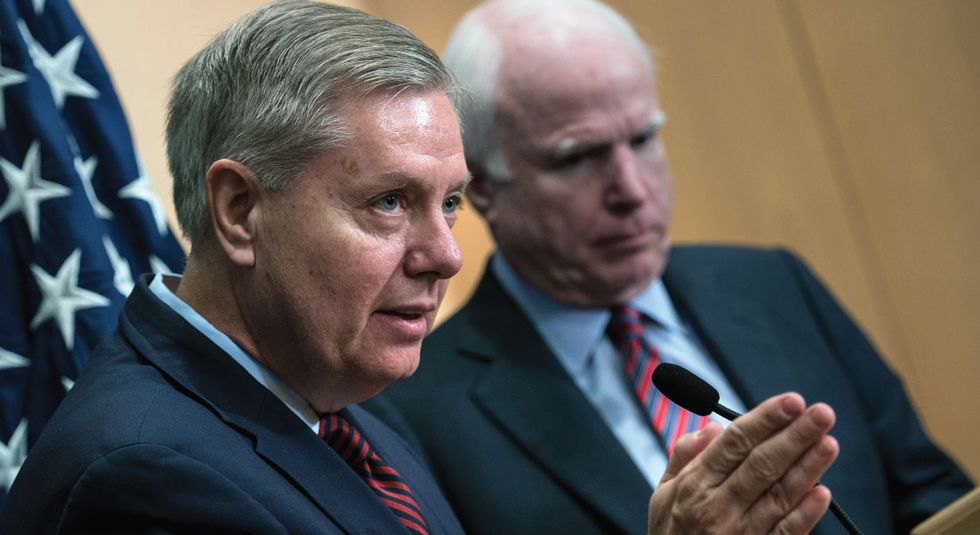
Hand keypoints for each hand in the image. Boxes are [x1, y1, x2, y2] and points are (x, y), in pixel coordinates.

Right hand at [647, 393, 838, 533]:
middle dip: (794, 436)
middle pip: (762, 464)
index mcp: (694, 485)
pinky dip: (806, 514)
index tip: (790, 401)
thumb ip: (684, 457)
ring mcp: (740, 533)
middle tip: (821, 413)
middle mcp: (717, 507)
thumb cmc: (671, 534)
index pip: (734, 443)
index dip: (765, 419)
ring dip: (807, 467)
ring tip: (829, 442)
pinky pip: (786, 533)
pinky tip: (823, 492)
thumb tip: (711, 427)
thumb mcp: (662, 494)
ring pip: (780, 495)